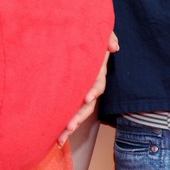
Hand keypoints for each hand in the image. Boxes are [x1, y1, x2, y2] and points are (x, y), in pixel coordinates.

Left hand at [57, 32, 118, 147]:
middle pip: (88, 104)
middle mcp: (90, 84)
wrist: (72, 33)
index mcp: (96, 71)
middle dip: (79, 116)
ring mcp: (80, 91)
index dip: (93, 90)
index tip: (86, 96)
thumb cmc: (85, 31)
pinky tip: (56, 139)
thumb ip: (106, 35)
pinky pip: (69, 111)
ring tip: (61, 137)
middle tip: (69, 126)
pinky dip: (63, 125)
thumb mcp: (97, 30)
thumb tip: (114, 47)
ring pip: (79, 112)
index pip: (98, 82)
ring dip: (71, 125)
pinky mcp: (70, 95)